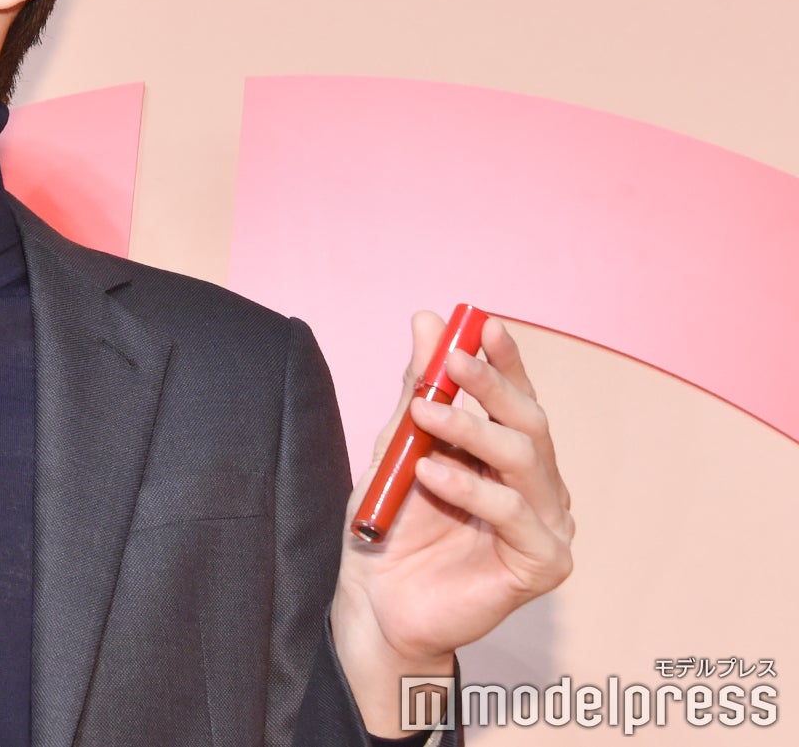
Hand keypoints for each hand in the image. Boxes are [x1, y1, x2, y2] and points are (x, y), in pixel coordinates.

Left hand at [330, 312, 575, 731]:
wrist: (376, 603)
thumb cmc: (391, 529)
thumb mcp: (397, 448)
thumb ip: (417, 391)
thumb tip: (428, 321)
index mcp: (510, 457)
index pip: (517, 398)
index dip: (504, 360)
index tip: (480, 323)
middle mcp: (539, 486)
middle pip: (529, 423)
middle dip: (490, 386)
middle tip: (451, 363)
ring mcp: (548, 524)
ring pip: (523, 461)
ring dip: (472, 430)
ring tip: (427, 416)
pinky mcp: (544, 564)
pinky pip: (512, 514)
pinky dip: (470, 489)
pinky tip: (431, 475)